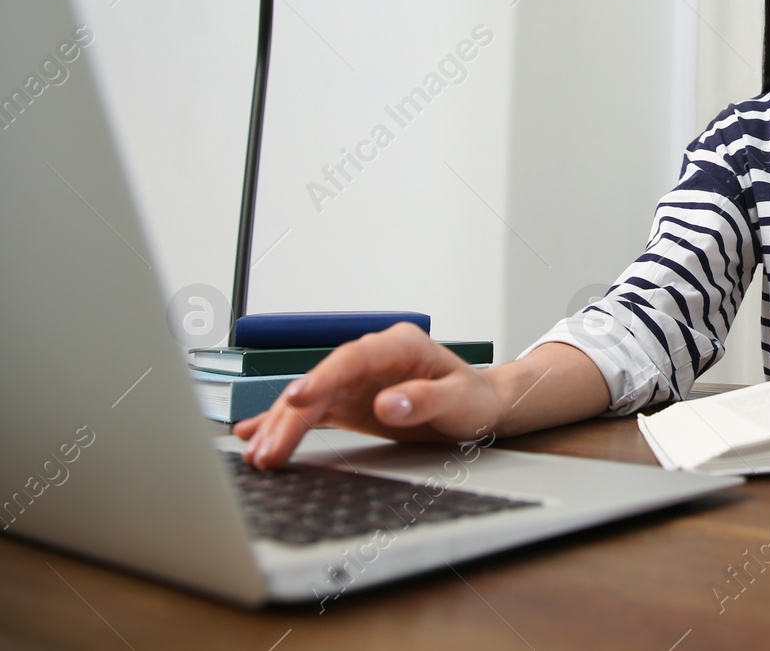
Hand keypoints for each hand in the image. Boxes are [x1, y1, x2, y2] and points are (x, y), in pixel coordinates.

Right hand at [234, 323, 504, 469]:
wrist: (480, 406)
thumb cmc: (474, 399)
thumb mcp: (459, 401)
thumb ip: (425, 399)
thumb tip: (387, 404)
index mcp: (399, 345)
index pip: (351, 359)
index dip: (321, 378)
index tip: (296, 400)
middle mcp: (371, 357)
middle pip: (322, 383)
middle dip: (290, 417)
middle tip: (268, 452)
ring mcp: (357, 378)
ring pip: (310, 399)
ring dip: (281, 426)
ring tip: (258, 457)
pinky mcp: (350, 399)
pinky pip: (312, 411)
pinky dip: (285, 425)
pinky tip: (254, 436)